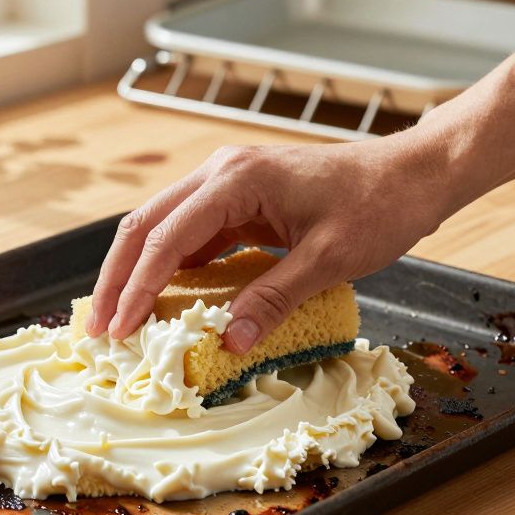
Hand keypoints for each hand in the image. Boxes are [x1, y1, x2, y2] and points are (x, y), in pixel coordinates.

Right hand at [85, 138, 451, 352]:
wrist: (414, 173)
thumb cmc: (380, 205)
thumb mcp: (329, 259)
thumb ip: (274, 299)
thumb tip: (228, 342)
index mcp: (236, 180)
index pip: (167, 238)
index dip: (139, 288)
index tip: (121, 330)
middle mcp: (220, 173)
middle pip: (145, 225)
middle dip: (118, 279)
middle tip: (100, 329)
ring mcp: (227, 184)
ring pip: (160, 227)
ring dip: (136, 272)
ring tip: (117, 319)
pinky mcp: (239, 200)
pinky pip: (189, 233)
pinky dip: (167, 266)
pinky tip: (158, 298)